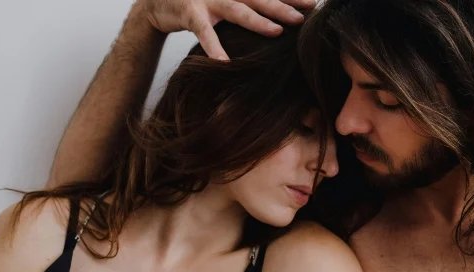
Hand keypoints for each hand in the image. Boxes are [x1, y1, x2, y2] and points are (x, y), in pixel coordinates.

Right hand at [141, 0, 315, 59]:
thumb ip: (248, 10)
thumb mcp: (226, 5)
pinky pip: (204, 32)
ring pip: (237, 9)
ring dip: (257, 21)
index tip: (316, 5)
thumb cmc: (199, 5)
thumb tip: (278, 25)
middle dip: (283, 7)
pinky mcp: (190, 11)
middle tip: (305, 18)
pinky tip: (224, 63)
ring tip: (276, 33)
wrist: (158, 2)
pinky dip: (214, 47)